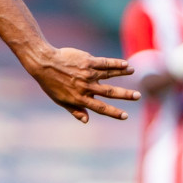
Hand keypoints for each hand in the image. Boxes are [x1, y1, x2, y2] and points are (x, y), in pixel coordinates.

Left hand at [24, 46, 139, 122]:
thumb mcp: (61, 100)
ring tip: (133, 73)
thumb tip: (86, 120)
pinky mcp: (88, 61)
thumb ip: (75, 110)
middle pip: (110, 92)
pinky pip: (105, 63)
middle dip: (125, 95)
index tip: (125, 116)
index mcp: (80, 98)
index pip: (100, 108)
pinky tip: (125, 64)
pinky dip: (116, 64)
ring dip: (123, 74)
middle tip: (138, 96)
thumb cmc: (51, 83)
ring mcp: (88, 73)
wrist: (44, 64)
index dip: (113, 112)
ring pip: (110, 75)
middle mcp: (86, 87)